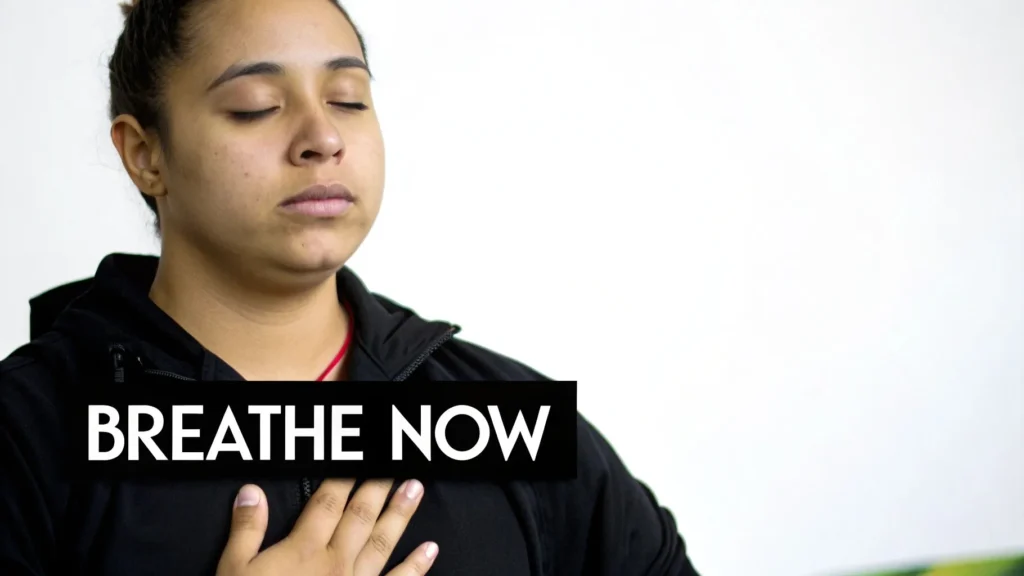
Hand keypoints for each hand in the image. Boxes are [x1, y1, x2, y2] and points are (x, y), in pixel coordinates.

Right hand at [216, 479, 436, 574]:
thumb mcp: (234, 571)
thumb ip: (246, 530)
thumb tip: (252, 490)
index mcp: (304, 549)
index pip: (328, 502)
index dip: (342, 476)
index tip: (358, 455)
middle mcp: (336, 562)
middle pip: (361, 515)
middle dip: (378, 485)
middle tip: (396, 461)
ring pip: (384, 542)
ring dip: (401, 513)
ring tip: (416, 486)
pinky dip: (417, 566)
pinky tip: (431, 548)